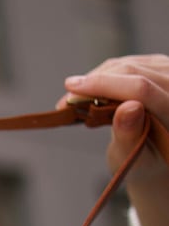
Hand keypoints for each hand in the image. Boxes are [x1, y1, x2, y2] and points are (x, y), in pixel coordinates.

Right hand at [63, 55, 168, 225]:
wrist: (156, 154)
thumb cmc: (145, 162)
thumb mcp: (134, 160)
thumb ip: (131, 136)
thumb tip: (129, 107)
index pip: (141, 90)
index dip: (104, 85)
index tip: (73, 89)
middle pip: (132, 73)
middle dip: (95, 83)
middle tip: (66, 102)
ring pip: (126, 65)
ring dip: (96, 79)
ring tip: (75, 100)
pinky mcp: (161, 66)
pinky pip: (127, 63)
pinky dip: (105, 75)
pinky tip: (91, 90)